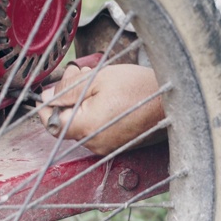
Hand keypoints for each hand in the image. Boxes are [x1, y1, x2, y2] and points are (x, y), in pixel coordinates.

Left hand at [37, 64, 163, 155]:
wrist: (172, 99)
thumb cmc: (140, 87)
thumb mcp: (98, 79)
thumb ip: (68, 89)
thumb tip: (48, 96)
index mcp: (87, 127)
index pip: (52, 122)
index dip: (47, 105)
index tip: (49, 91)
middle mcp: (96, 143)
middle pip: (68, 121)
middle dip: (68, 97)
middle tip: (79, 74)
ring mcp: (108, 146)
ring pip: (82, 124)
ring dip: (83, 103)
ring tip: (97, 81)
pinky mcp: (118, 144)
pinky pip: (97, 129)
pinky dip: (96, 112)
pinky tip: (106, 95)